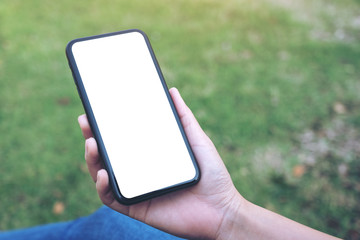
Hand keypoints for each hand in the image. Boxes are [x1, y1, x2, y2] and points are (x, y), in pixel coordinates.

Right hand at [78, 87, 242, 239]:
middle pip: (108, 155)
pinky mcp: (136, 207)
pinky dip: (103, 187)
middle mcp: (139, 170)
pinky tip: (105, 174)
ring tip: (92, 144)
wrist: (222, 210)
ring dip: (93, 159)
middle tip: (86, 121)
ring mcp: (136, 188)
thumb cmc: (212, 175)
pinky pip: (111, 198)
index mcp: (150, 154)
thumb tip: (171, 91)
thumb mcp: (197, 140)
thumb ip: (184, 117)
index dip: (106, 125)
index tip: (96, 109)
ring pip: (103, 174)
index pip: (123, 138)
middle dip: (92, 137)